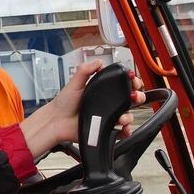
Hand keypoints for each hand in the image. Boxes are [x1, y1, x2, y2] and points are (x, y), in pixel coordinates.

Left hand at [19, 60, 145, 157]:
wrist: (56, 122)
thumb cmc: (64, 103)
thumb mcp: (74, 83)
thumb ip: (85, 71)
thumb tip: (98, 62)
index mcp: (102, 91)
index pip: (121, 85)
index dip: (130, 82)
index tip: (132, 79)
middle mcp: (107, 104)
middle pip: (129, 100)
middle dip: (137, 97)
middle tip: (134, 96)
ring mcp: (107, 117)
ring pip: (127, 116)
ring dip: (129, 116)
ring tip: (121, 117)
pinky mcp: (105, 130)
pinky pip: (120, 131)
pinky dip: (125, 131)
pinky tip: (123, 128)